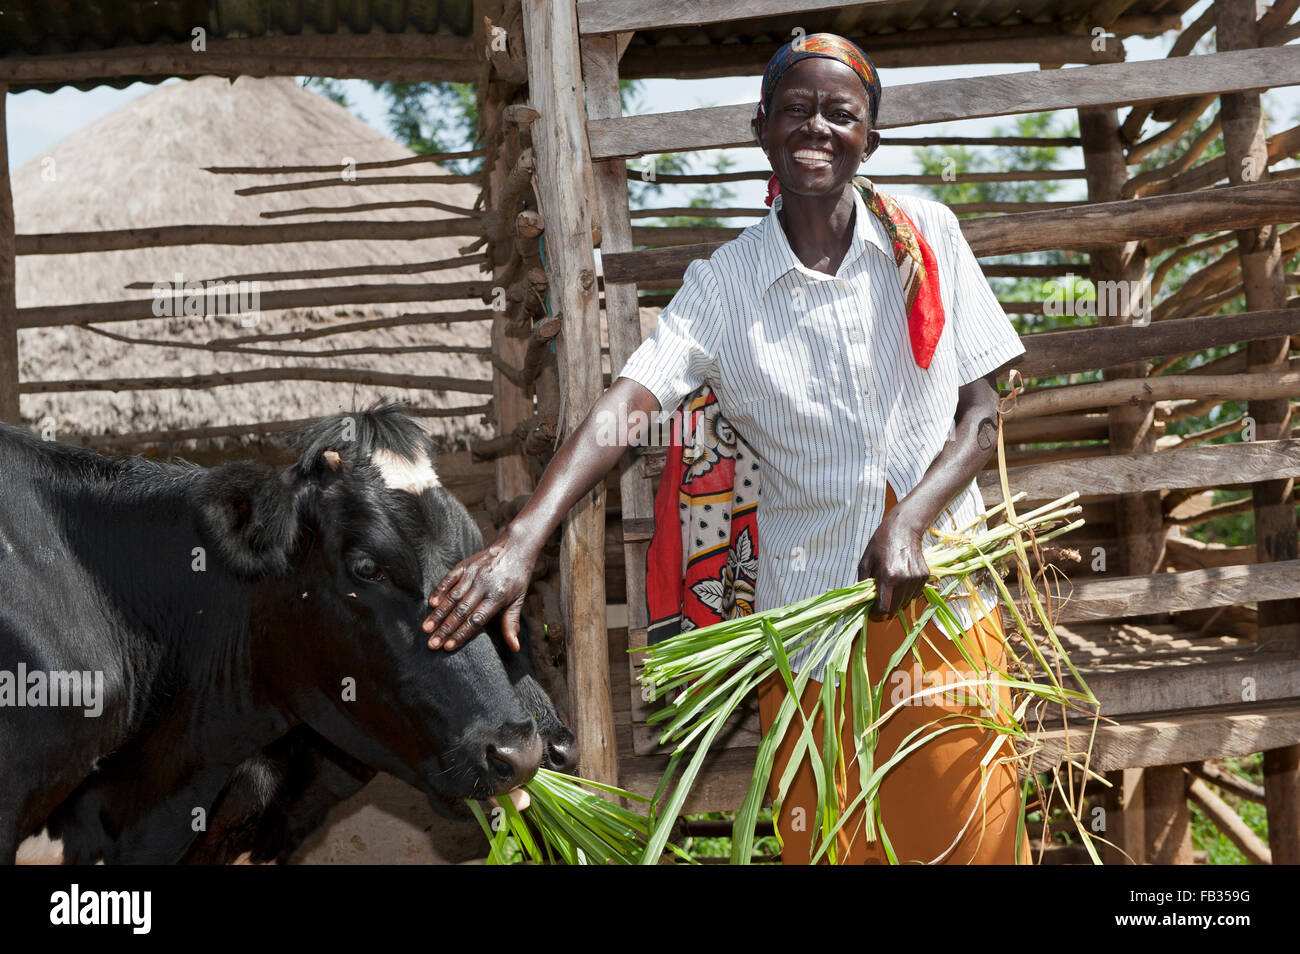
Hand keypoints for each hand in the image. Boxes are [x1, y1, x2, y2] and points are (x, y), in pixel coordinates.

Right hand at [422, 531, 536, 651]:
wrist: (516, 546)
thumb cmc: (518, 577)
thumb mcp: (519, 600)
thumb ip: (511, 623)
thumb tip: (514, 648)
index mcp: (497, 597)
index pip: (476, 620)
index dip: (461, 634)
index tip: (448, 647)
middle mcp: (483, 586)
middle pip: (461, 611)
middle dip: (445, 629)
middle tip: (431, 644)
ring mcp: (472, 574)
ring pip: (452, 597)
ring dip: (438, 614)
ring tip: (426, 628)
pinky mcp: (465, 565)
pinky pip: (449, 579)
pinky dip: (439, 591)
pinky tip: (430, 604)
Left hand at [858, 510, 930, 621]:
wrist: (904, 528)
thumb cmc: (881, 543)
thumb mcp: (865, 561)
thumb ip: (862, 582)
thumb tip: (862, 600)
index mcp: (887, 577)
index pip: (884, 608)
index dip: (876, 612)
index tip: (873, 608)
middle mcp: (904, 580)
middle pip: (895, 608)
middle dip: (886, 606)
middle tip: (880, 597)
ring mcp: (916, 578)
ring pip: (906, 602)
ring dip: (897, 599)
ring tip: (891, 584)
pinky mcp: (925, 575)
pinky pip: (915, 593)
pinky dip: (907, 591)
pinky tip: (902, 579)